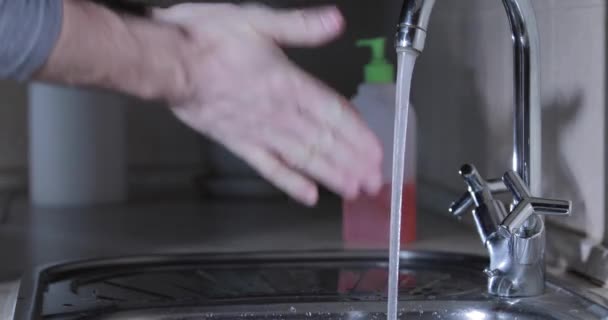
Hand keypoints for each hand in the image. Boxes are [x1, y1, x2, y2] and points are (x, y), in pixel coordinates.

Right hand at [154, 4, 382, 205]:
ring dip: (330, 175)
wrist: (167, 62)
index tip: (377, 152)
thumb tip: (336, 22)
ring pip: (302, 159)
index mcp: (287, 84)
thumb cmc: (206, 38)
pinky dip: (289, 182)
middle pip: (323, 142)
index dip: (358, 136)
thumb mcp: (256, 20)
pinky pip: (269, 168)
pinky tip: (308, 195)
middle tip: (373, 181)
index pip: (333, 115)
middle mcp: (278, 113)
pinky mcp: (238, 143)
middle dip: (352, 163)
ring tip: (352, 190)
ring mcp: (259, 132)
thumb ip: (300, 27)